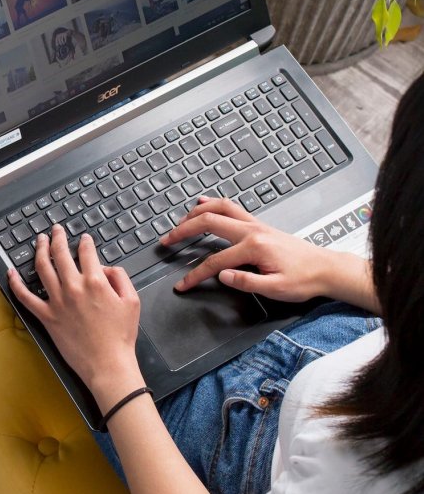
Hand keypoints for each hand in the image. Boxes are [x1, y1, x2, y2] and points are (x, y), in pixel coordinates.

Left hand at [8, 224, 143, 407]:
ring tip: (39, 240)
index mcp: (95, 282)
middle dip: (57, 238)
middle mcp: (73, 287)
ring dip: (39, 250)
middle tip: (55, 230)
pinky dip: (15, 283)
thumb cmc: (121, 336)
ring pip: (42, 268)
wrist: (108, 364)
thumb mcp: (132, 301)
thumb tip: (105, 268)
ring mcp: (57, 302)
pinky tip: (11, 271)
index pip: (86, 252)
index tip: (83, 239)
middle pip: (60, 254)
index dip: (85, 242)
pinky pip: (25, 297)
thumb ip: (120, 277)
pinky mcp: (46, 317)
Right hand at [162, 196, 334, 302]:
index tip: (183, 284)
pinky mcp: (258, 225)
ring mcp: (255, 224)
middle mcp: (252, 230)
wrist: (326, 269)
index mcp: (254, 247)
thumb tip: (221, 275)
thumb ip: (246, 281)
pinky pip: (231, 207)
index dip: (195, 274)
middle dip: (184, 230)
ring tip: (180, 223)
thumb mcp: (276, 289)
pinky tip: (203, 204)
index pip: (215, 262)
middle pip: (209, 222)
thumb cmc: (304, 280)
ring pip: (219, 208)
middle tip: (167, 240)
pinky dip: (213, 205)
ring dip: (196, 213)